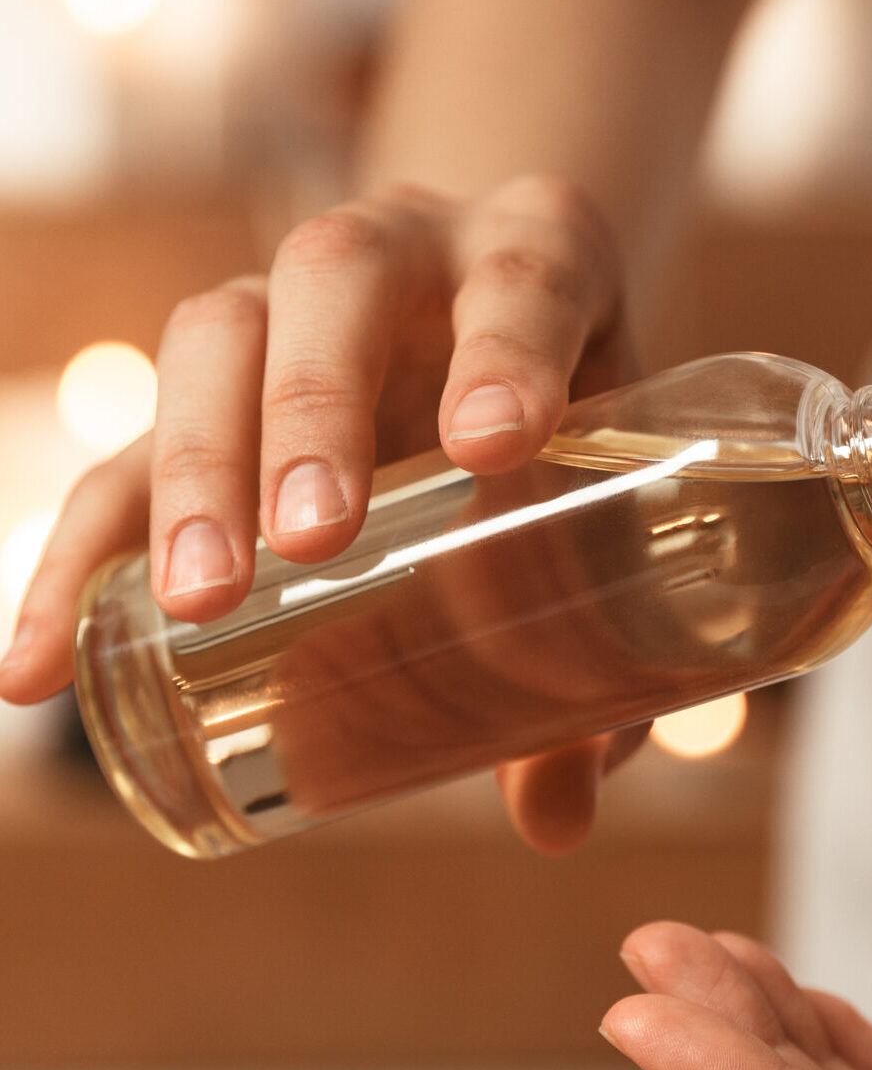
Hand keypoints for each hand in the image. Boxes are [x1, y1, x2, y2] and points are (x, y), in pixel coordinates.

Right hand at [0, 175, 642, 852]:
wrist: (504, 313)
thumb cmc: (577, 417)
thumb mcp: (616, 493)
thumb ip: (603, 642)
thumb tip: (560, 821)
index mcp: (539, 252)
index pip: (526, 276)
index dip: (506, 351)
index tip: (494, 447)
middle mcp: (407, 247)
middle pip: (334, 282)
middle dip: (316, 410)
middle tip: (315, 540)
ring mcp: (290, 298)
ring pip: (215, 336)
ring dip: (197, 466)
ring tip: (201, 601)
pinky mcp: (208, 383)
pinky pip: (123, 443)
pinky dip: (78, 552)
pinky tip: (39, 667)